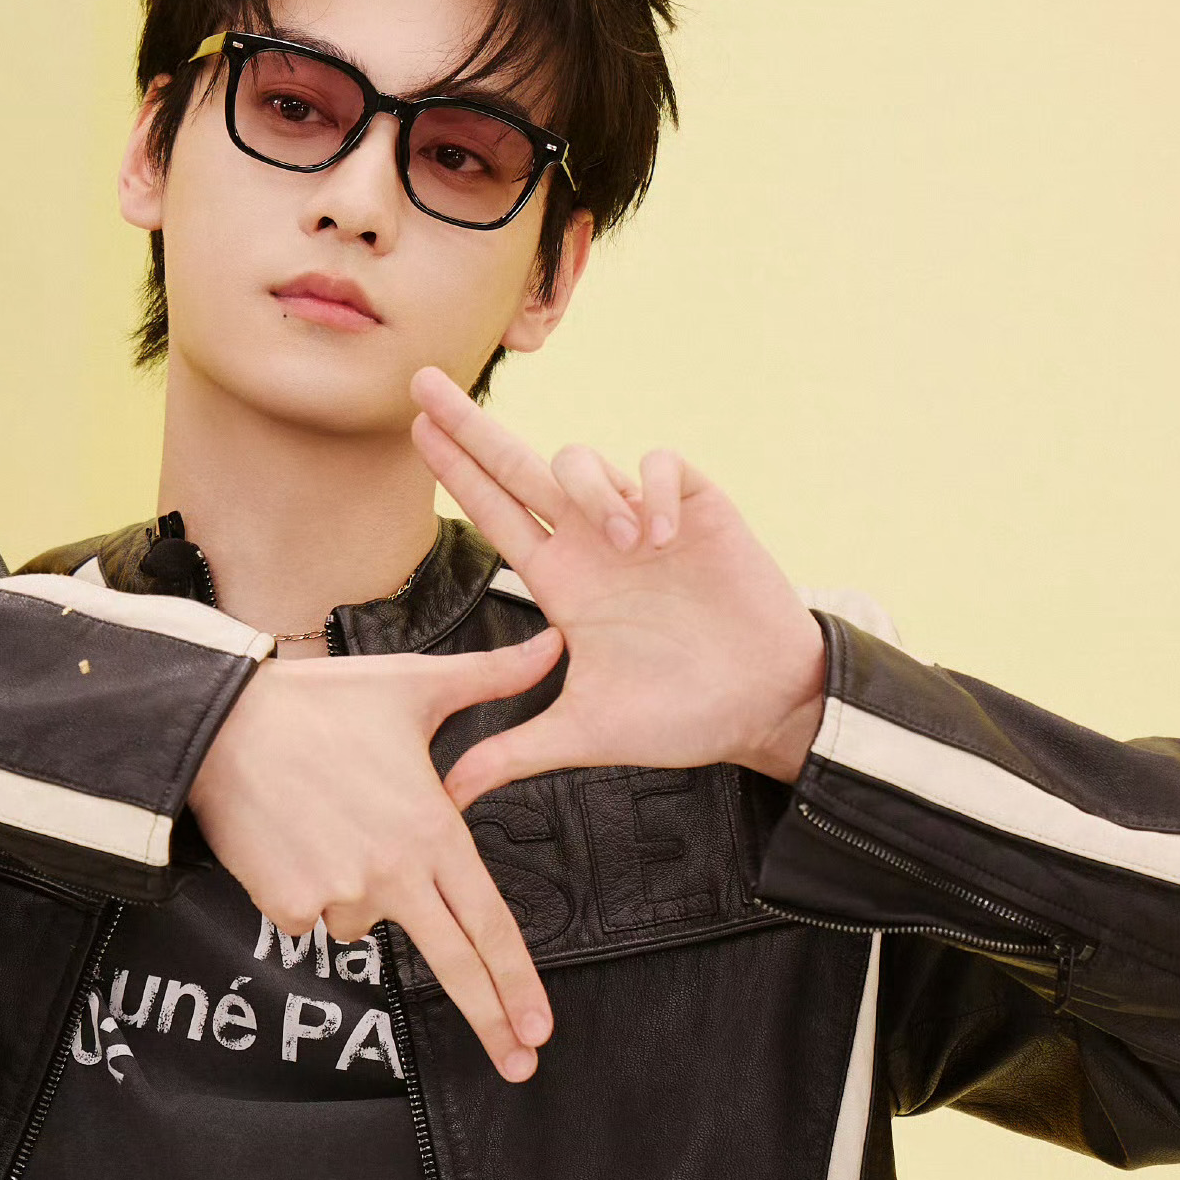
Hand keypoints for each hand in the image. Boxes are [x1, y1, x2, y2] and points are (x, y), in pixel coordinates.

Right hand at [189, 627, 565, 1078]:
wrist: (218, 723)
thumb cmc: (319, 702)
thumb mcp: (413, 685)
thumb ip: (493, 678)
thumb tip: (554, 642)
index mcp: (432, 829)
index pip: (489, 921)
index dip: (518, 980)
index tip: (541, 1029)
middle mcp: (393, 872)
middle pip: (453, 961)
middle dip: (492, 1019)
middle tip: (520, 1066)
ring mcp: (339, 893)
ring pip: (368, 919)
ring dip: (361, 889)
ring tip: (331, 821)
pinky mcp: (288, 904)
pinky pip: (312, 915)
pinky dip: (309, 888)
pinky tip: (294, 838)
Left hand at [408, 368, 827, 806]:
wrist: (764, 705)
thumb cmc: (679, 717)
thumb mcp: (583, 735)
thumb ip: (512, 753)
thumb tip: (444, 798)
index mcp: (562, 584)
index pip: (495, 516)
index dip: (457, 472)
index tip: (415, 428)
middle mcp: (593, 543)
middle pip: (519, 467)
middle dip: (471, 426)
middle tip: (423, 381)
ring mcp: (642, 520)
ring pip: (585, 461)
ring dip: (591, 489)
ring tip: (625, 542)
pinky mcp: (696, 507)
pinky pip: (658, 463)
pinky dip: (650, 487)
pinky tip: (659, 534)